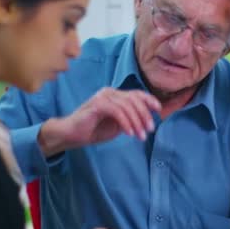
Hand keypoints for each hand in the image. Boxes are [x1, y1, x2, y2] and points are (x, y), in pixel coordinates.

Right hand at [39, 87, 160, 155]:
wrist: (70, 134)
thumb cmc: (93, 130)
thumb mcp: (117, 124)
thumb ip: (129, 119)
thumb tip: (147, 119)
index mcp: (114, 95)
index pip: (136, 94)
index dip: (149, 100)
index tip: (159, 110)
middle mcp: (109, 92)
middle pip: (134, 99)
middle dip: (145, 115)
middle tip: (150, 129)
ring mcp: (103, 97)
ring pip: (127, 106)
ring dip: (137, 122)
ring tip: (141, 136)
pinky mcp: (97, 105)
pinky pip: (117, 111)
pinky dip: (126, 122)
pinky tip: (129, 133)